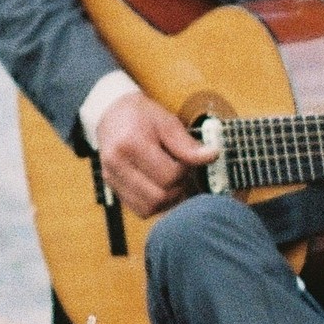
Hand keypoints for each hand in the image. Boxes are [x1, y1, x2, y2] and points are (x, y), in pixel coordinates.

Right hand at [94, 90, 213, 222]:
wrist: (111, 113)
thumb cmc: (141, 115)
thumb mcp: (166, 122)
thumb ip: (187, 144)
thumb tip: (212, 155)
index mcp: (131, 144)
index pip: (169, 175)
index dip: (185, 171)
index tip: (187, 160)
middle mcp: (116, 164)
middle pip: (158, 196)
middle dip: (178, 189)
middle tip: (182, 174)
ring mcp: (112, 178)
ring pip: (148, 208)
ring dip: (168, 201)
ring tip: (173, 183)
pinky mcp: (113, 188)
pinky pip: (139, 210)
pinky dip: (155, 205)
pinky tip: (161, 189)